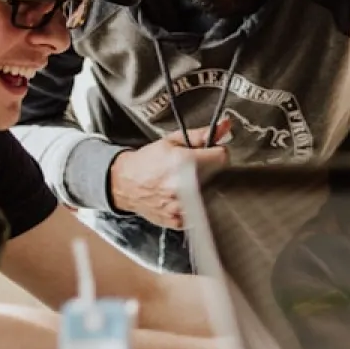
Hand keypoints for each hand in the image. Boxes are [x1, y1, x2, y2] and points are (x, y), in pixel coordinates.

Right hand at [109, 119, 229, 228]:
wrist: (125, 183)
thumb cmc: (146, 162)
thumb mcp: (172, 140)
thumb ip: (200, 135)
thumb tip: (224, 127)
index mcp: (184, 163)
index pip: (222, 158)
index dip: (218, 153)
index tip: (211, 154)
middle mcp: (183, 186)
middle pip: (216, 177)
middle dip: (208, 171)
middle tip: (193, 168)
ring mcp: (181, 207)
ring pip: (209, 196)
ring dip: (202, 189)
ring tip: (185, 182)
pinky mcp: (178, 221)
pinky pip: (197, 212)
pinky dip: (193, 205)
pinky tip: (181, 196)